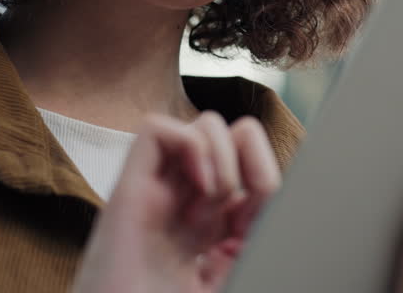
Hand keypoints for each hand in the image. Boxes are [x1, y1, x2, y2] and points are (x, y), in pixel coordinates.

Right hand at [71, 112, 280, 292]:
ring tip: (212, 202)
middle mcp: (187, 204)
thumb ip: (252, 237)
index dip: (266, 175)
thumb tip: (275, 194)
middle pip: (232, 134)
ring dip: (222, 155)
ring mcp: (158, 194)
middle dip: (250, 158)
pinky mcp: (127, 191)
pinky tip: (197, 188)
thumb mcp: (229, 278)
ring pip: (202, 125)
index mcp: (213, 228)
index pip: (251, 166)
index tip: (264, 211)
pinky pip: (155, 130)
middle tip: (238, 206)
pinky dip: (189, 145)